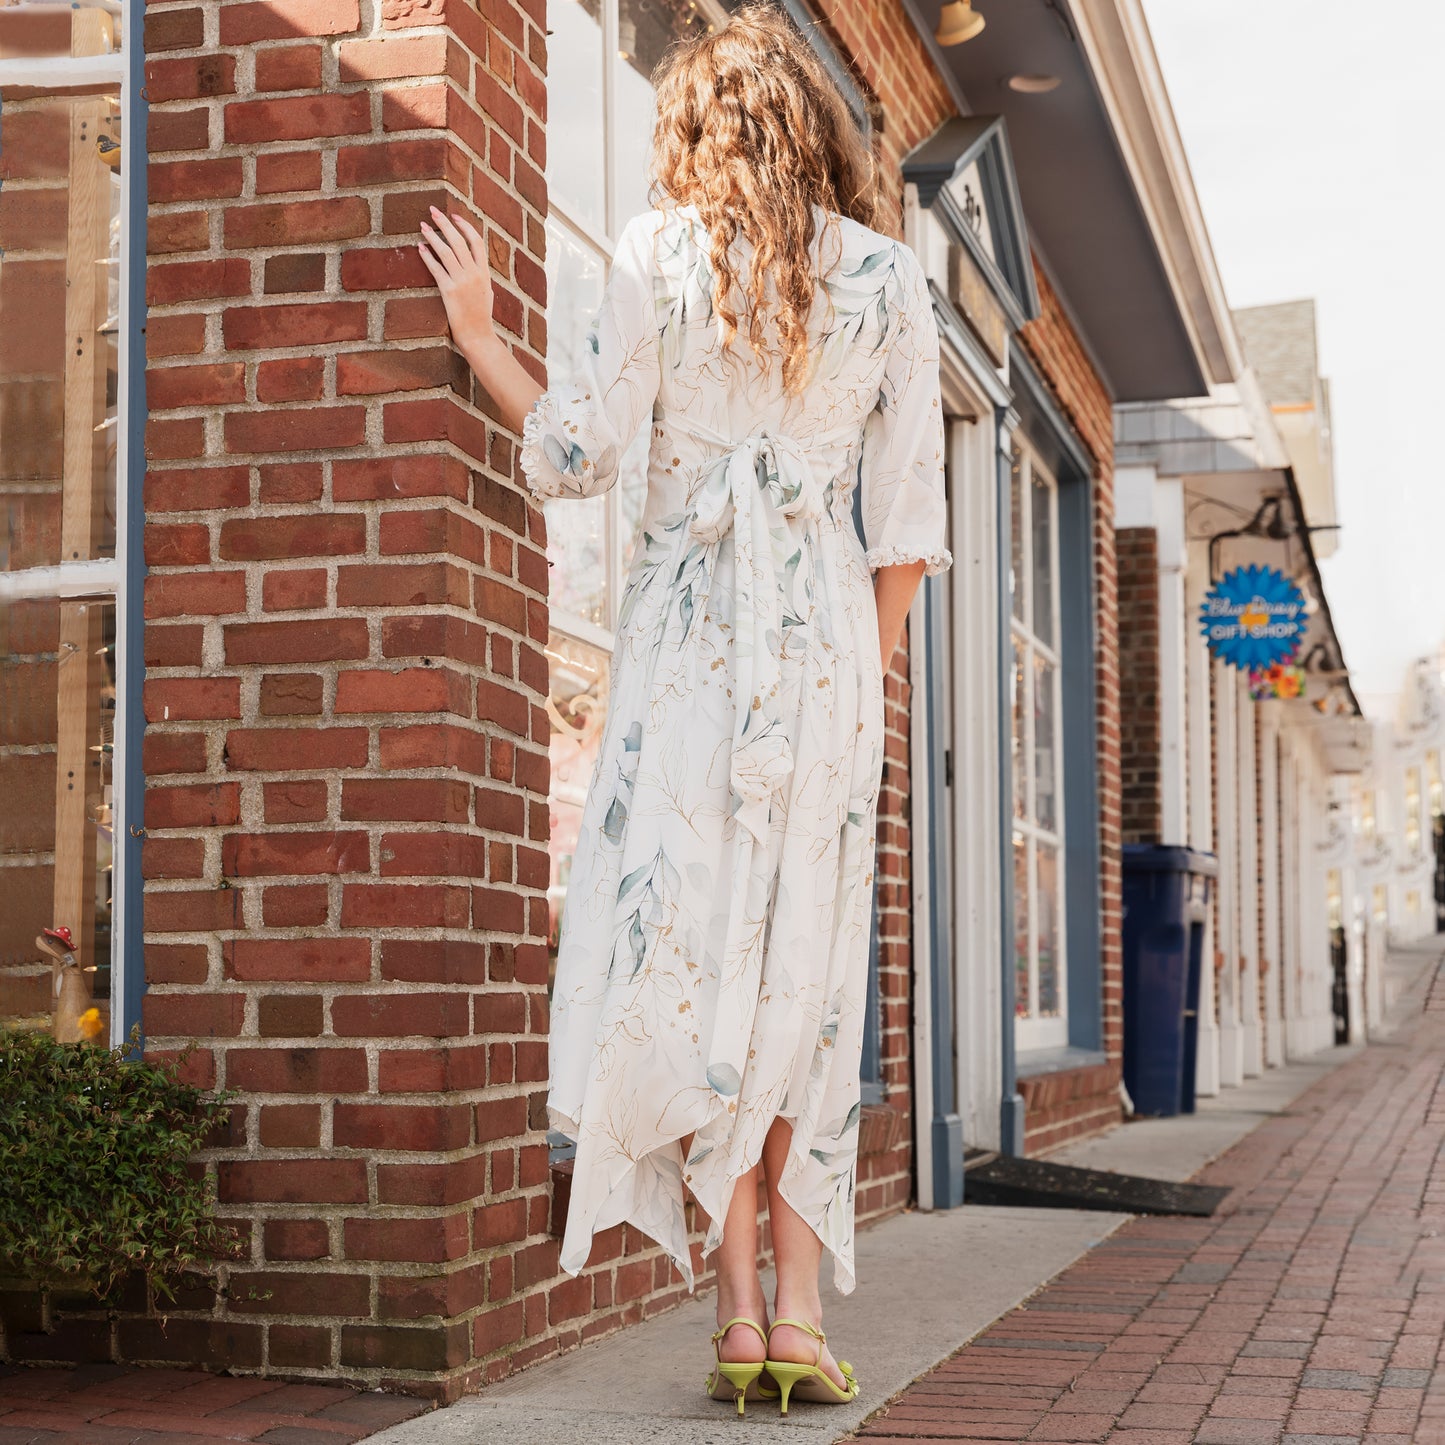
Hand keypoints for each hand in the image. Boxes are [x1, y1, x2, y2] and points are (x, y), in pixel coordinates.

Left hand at [418, 205, 495, 353]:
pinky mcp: (448, 291)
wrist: (478, 336)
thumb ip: (481, 275)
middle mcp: (474, 274)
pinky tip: (420, 247)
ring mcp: (461, 282)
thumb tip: (475, 263)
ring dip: (432, 236)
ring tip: (422, 226)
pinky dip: (427, 256)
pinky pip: (435, 268)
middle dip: (444, 223)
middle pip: (458, 241)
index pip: (476, 241)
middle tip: (433, 211)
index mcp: (484, 272)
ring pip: (445, 252)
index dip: (465, 226)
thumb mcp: (487, 292)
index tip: (454, 216)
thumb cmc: (481, 316)